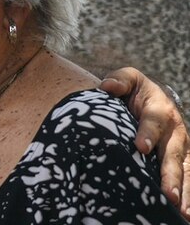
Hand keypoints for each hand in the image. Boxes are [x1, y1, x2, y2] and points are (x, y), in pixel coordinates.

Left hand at [101, 67, 189, 217]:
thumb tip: (108, 86)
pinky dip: (188, 196)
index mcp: (160, 109)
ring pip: (184, 170)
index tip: (140, 147)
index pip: (153, 121)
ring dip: (183, 190)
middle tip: (166, 193)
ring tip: (178, 209)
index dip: (147, 133)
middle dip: (170, 174)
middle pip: (172, 153)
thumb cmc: (135, 92)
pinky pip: (188, 179)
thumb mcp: (129, 79)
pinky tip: (183, 214)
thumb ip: (120, 80)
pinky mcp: (183, 161)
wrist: (152, 98)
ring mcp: (181, 148)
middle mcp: (175, 131)